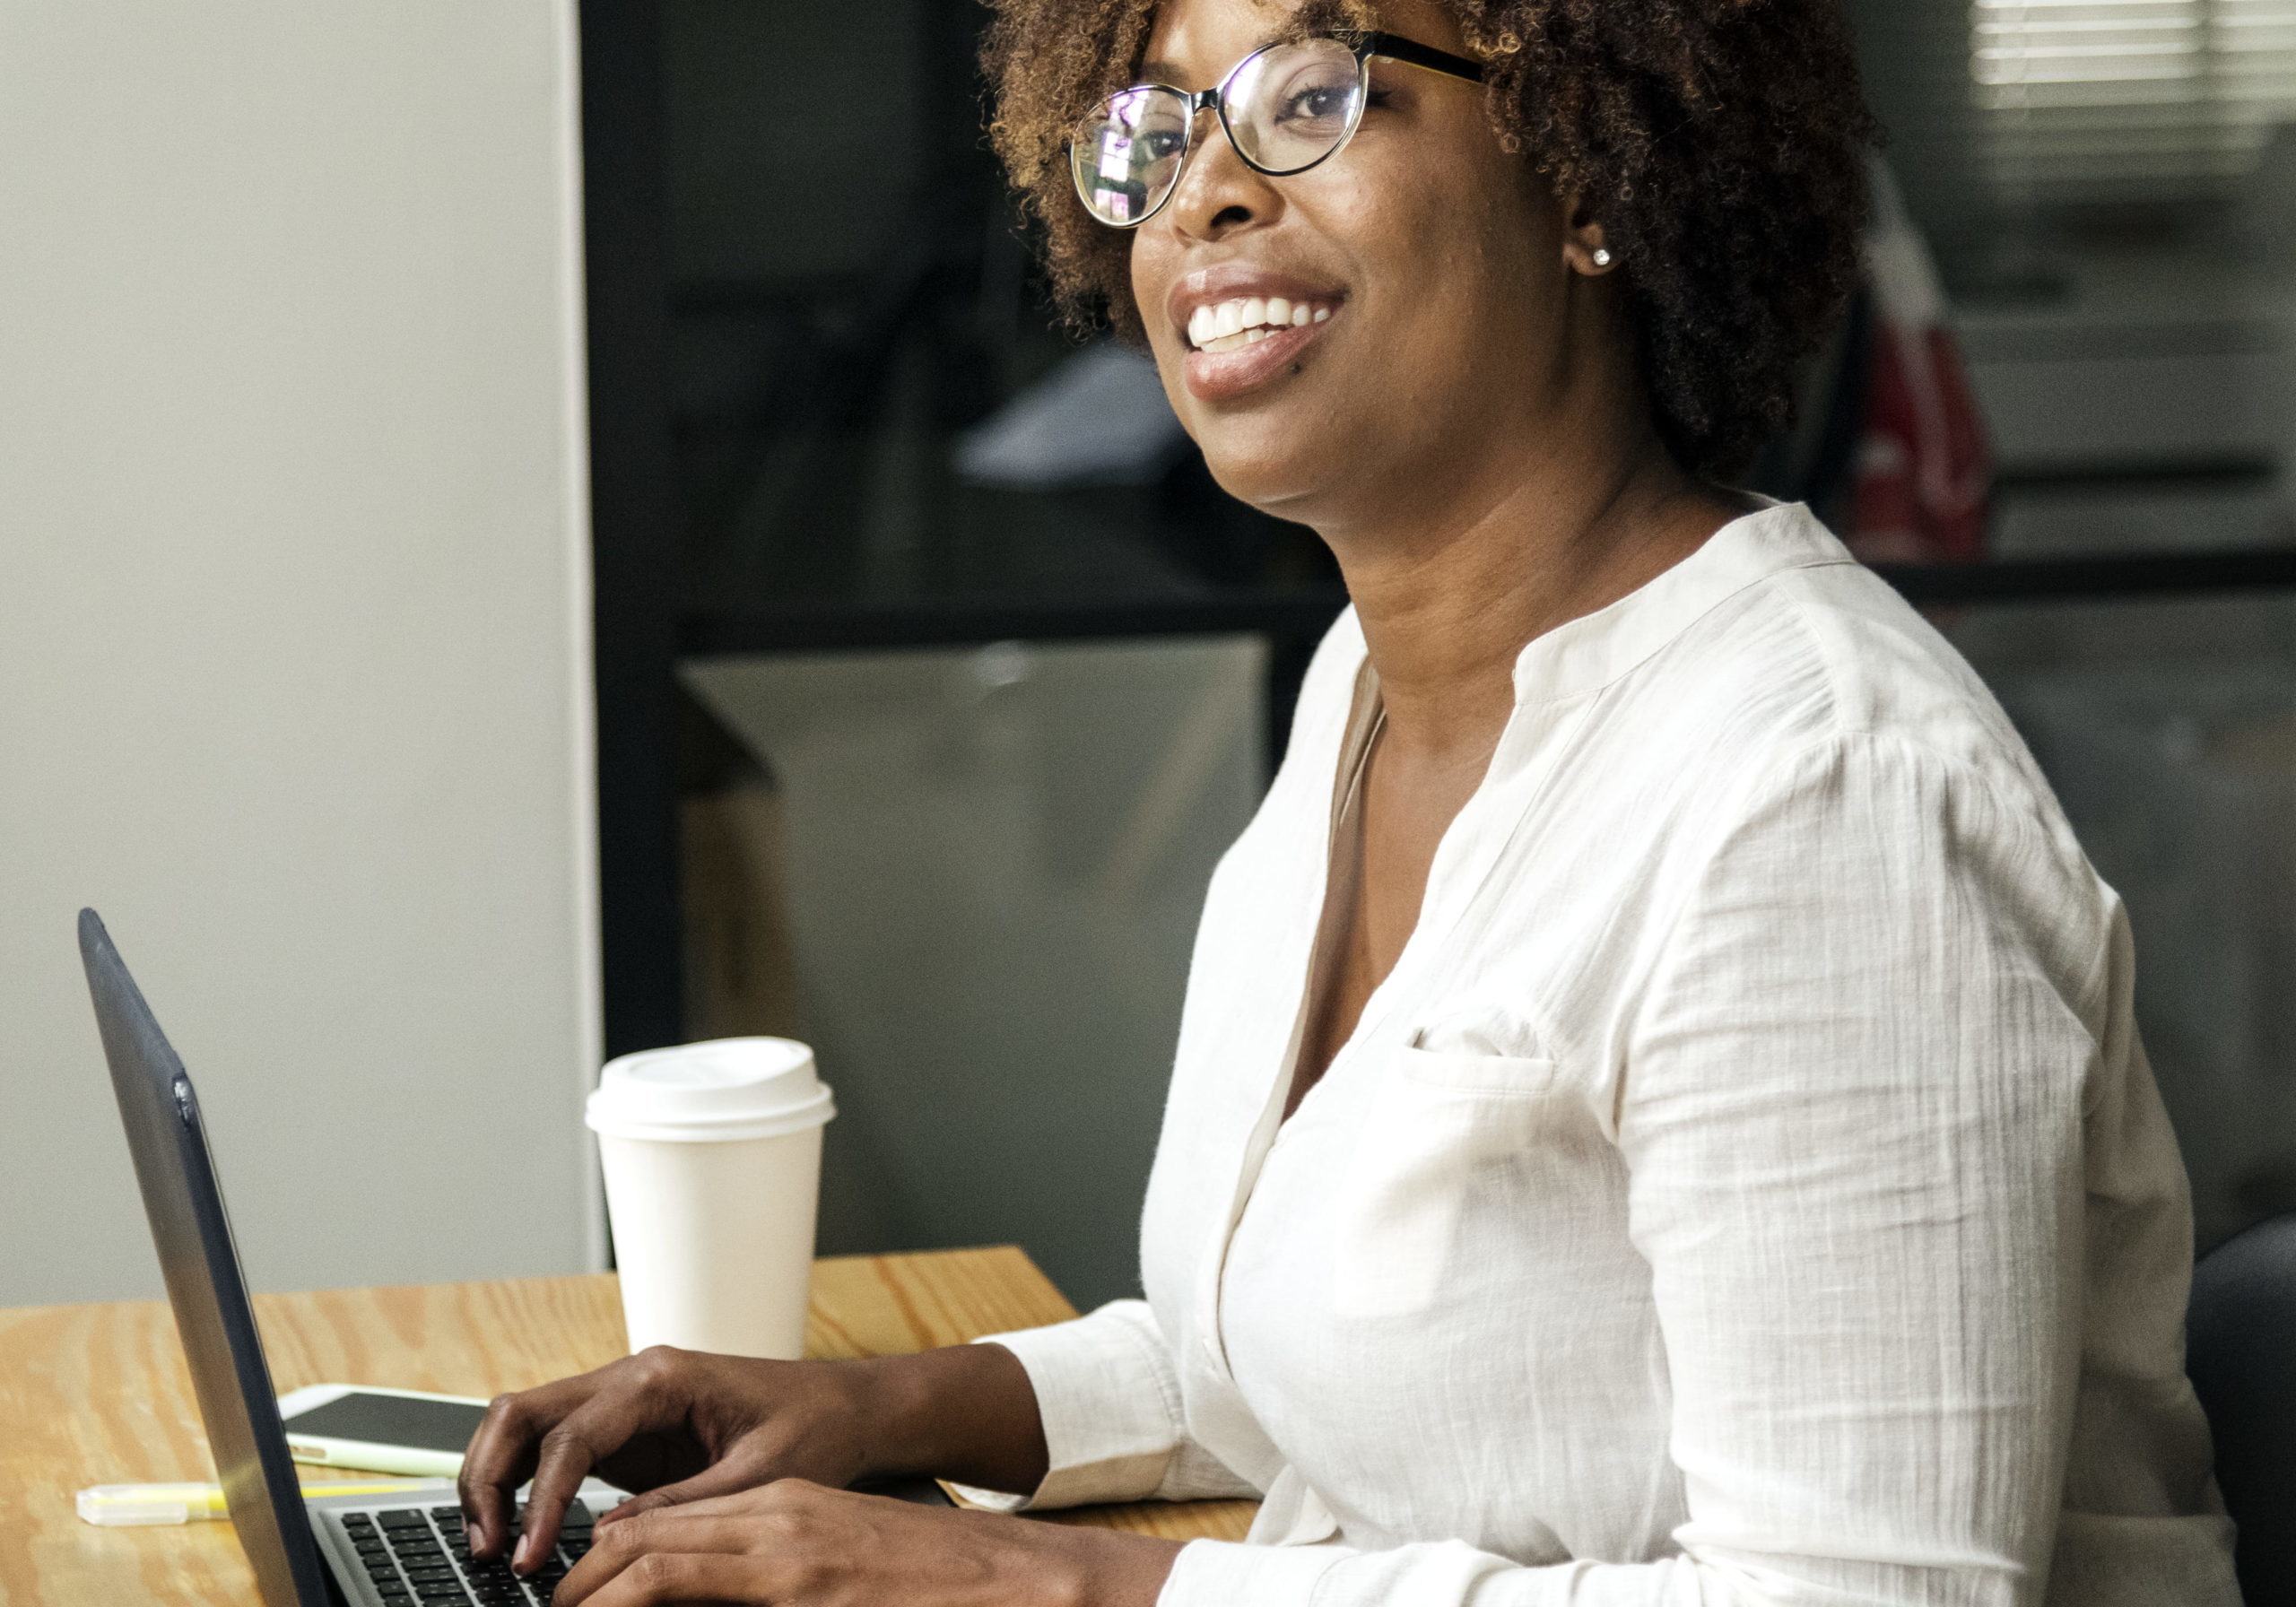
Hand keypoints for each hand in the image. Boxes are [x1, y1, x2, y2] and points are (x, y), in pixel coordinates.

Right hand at [458, 1343, 1049, 1575]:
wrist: (852, 1408)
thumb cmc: (818, 1428)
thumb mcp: (760, 1477)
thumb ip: (683, 1507)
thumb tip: (608, 1541)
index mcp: (662, 1376)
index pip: (571, 1436)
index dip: (541, 1500)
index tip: (531, 1558)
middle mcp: (632, 1377)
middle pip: (521, 1411)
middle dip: (488, 1476)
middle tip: (487, 1549)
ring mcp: (624, 1400)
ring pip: (526, 1424)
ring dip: (495, 1479)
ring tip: (492, 1547)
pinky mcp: (627, 1431)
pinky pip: (554, 1449)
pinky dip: (527, 1486)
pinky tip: (527, 1536)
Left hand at [553, 1479, 1180, 1606]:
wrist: (1016, 1577)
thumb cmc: (932, 1581)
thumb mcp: (837, 1568)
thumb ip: (773, 1581)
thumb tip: (708, 1593)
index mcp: (782, 1513)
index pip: (663, 1530)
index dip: (601, 1568)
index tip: (565, 1601)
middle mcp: (773, 1518)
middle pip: (643, 1540)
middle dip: (578, 1583)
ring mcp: (785, 1545)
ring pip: (654, 1555)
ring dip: (593, 1590)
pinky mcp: (801, 1576)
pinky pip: (692, 1578)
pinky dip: (638, 1594)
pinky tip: (607, 1606)